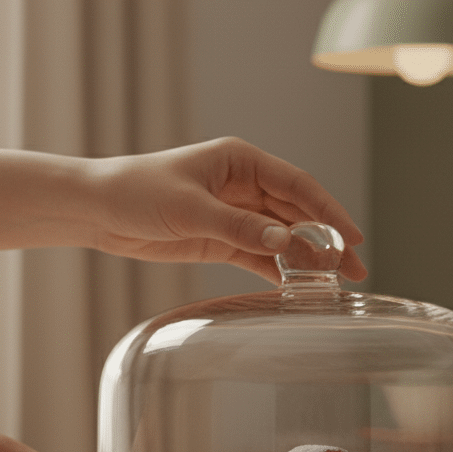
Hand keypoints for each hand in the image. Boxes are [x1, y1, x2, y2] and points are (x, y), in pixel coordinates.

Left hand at [85, 137, 366, 283]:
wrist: (96, 209)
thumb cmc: (136, 191)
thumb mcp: (190, 208)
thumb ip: (239, 227)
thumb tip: (287, 242)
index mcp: (241, 161)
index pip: (298, 186)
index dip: (330, 212)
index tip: (354, 237)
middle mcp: (243, 185)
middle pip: (297, 214)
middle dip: (328, 241)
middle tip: (356, 270)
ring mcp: (234, 214)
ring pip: (282, 238)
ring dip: (307, 260)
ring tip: (335, 286)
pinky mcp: (220, 241)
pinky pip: (259, 256)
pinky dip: (278, 271)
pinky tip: (297, 289)